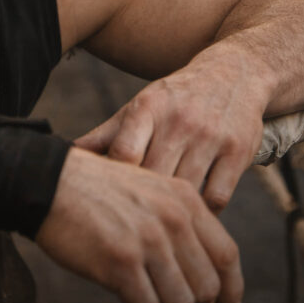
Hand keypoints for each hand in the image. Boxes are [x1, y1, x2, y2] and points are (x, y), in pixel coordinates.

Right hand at [37, 148, 241, 302]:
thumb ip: (178, 223)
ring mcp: (148, 241)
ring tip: (145, 300)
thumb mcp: (148, 190)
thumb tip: (201, 273)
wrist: (48, 181)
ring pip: (180, 302)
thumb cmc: (94, 190)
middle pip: (207, 286)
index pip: (227, 255)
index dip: (232, 290)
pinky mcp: (121, 262)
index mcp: (184, 200)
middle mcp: (173, 219)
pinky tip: (126, 301)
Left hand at [75, 57, 266, 211]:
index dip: (114, 182)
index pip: (124, 152)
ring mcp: (211, 136)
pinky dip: (202, 213)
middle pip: (152, 177)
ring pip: (184, 191)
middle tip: (131, 226)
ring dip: (171, 213)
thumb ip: (104, 135)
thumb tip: (64, 156)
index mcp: (148, 108)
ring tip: (158, 229)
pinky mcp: (239, 152)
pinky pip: (216, 198)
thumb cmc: (175, 98)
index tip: (109, 200)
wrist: (234, 73)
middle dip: (141, 203)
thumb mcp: (139, 108)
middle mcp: (179, 120)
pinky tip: (190, 217)